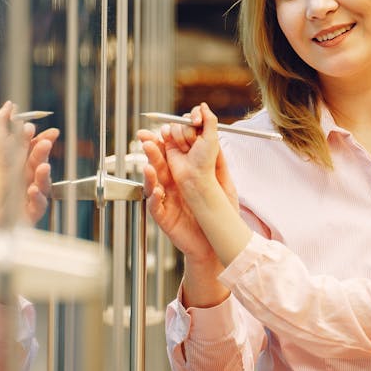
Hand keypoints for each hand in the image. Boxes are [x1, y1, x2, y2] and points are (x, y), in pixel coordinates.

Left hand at [0, 110, 58, 224]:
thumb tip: (1, 128)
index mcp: (20, 169)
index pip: (31, 150)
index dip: (34, 138)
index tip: (33, 128)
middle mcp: (29, 181)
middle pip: (39, 162)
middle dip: (43, 151)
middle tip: (45, 142)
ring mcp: (32, 197)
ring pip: (43, 183)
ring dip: (44, 174)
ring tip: (42, 167)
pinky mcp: (32, 213)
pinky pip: (39, 205)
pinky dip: (37, 197)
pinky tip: (32, 191)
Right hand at [136, 104, 237, 262]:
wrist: (216, 241)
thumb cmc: (219, 212)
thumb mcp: (223, 182)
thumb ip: (217, 158)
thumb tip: (212, 135)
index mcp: (183, 173)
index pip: (170, 153)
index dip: (164, 141)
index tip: (163, 130)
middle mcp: (172, 184)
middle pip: (158, 164)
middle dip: (151, 151)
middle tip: (147, 140)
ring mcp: (166, 200)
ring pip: (153, 183)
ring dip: (149, 173)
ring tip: (148, 164)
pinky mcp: (164, 217)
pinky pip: (155, 206)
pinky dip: (154, 198)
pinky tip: (157, 191)